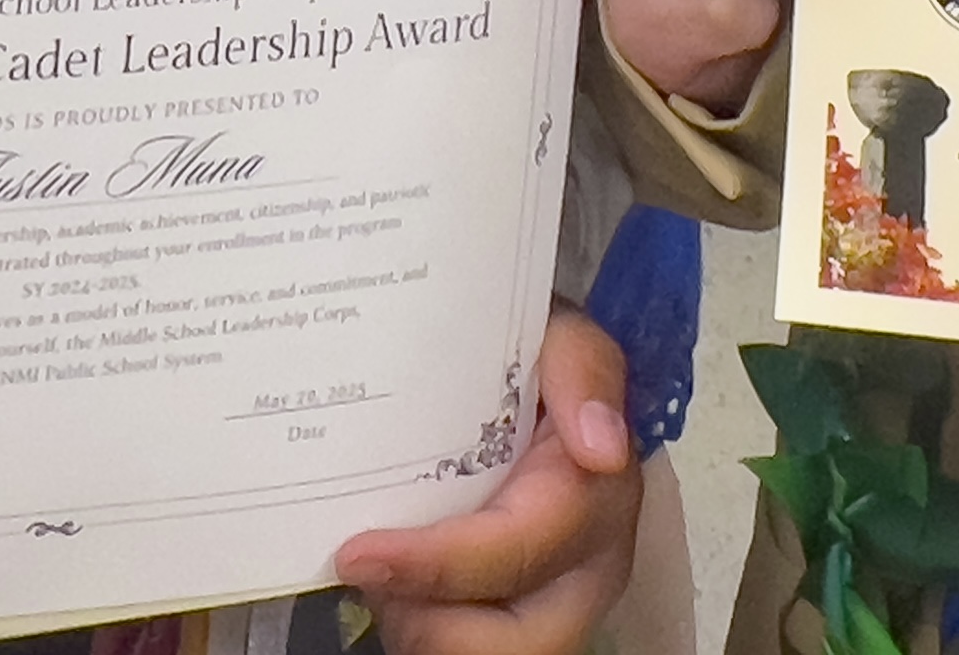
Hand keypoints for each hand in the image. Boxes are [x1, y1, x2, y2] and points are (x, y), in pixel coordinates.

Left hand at [335, 311, 638, 654]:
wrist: (529, 378)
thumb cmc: (535, 360)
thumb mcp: (560, 334)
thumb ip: (586, 369)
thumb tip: (601, 447)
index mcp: (598, 499)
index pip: (517, 555)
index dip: (437, 564)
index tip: (357, 553)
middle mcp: (588, 570)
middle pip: (516, 645)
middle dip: (434, 622)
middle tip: (372, 570)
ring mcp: (556, 605)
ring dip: (422, 623)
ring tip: (386, 569)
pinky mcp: (519, 620)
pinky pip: (461, 646)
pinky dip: (423, 621)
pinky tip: (403, 577)